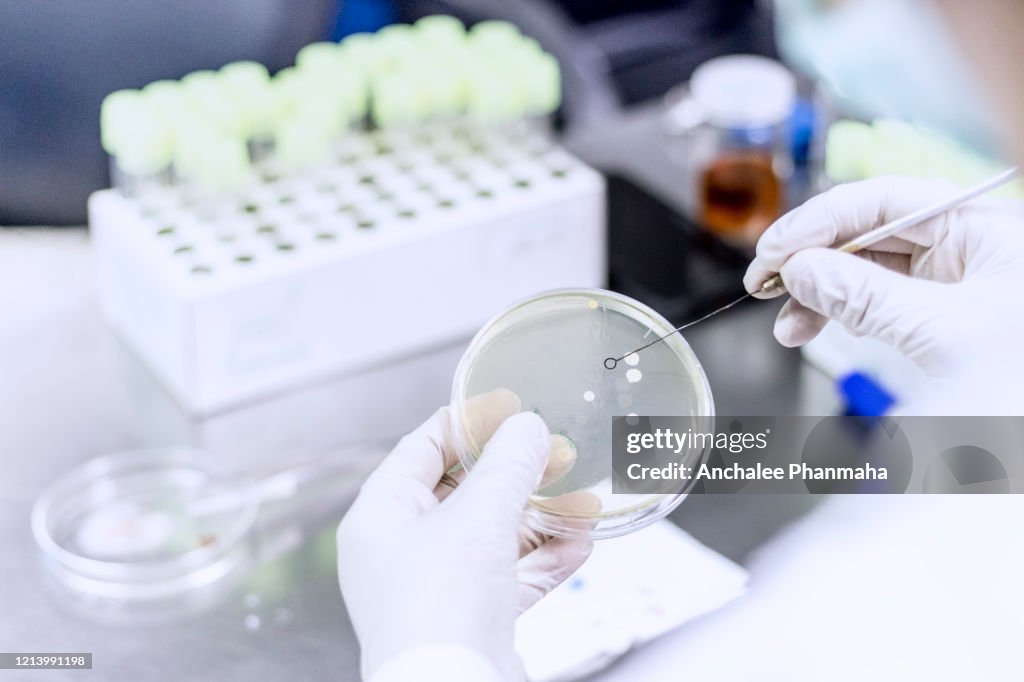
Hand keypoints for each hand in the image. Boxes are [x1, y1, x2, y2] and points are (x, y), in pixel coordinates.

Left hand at [337, 389, 596, 679]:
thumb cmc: (441, 607)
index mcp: (381, 517)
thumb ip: (508, 464)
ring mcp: (437, 587)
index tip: (508, 407)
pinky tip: (579, 542)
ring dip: (538, 516)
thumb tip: (528, 428)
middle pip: (462, 492)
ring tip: (580, 499)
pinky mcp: (471, 619)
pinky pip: (510, 575)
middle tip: (554, 451)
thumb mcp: (479, 516)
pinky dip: (544, 558)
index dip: (467, 422)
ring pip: (492, 536)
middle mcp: (402, 551)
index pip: (421, 448)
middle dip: (514, 473)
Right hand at [744, 176, 1023, 378]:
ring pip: (866, 271)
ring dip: (817, 294)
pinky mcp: (937, 320)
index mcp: (983, 230)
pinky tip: (809, 327)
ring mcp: (952, 286)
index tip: (774, 251)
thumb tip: (801, 271)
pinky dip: (837, 315)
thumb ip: (865, 296)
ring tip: (787, 324)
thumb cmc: (1022, 383)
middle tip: (766, 282)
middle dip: (812, 259)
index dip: (821, 220)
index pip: (885, 201)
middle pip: (869, 233)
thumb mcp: (942, 333)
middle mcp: (967, 250)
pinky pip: (874, 304)